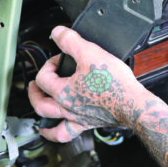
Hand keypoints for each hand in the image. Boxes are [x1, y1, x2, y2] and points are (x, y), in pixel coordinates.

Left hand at [28, 26, 147, 141]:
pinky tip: (61, 131)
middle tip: (33, 85)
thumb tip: (57, 32)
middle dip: (34, 93)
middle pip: (41, 104)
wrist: (134, 104)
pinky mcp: (91, 124)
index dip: (49, 64)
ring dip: (44, 121)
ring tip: (40, 121)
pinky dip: (60, 134)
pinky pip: (69, 134)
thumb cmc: (115, 84)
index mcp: (63, 92)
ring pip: (53, 126)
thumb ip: (71, 41)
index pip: (44, 78)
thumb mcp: (91, 53)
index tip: (60, 58)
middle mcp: (68, 109)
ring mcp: (79, 119)